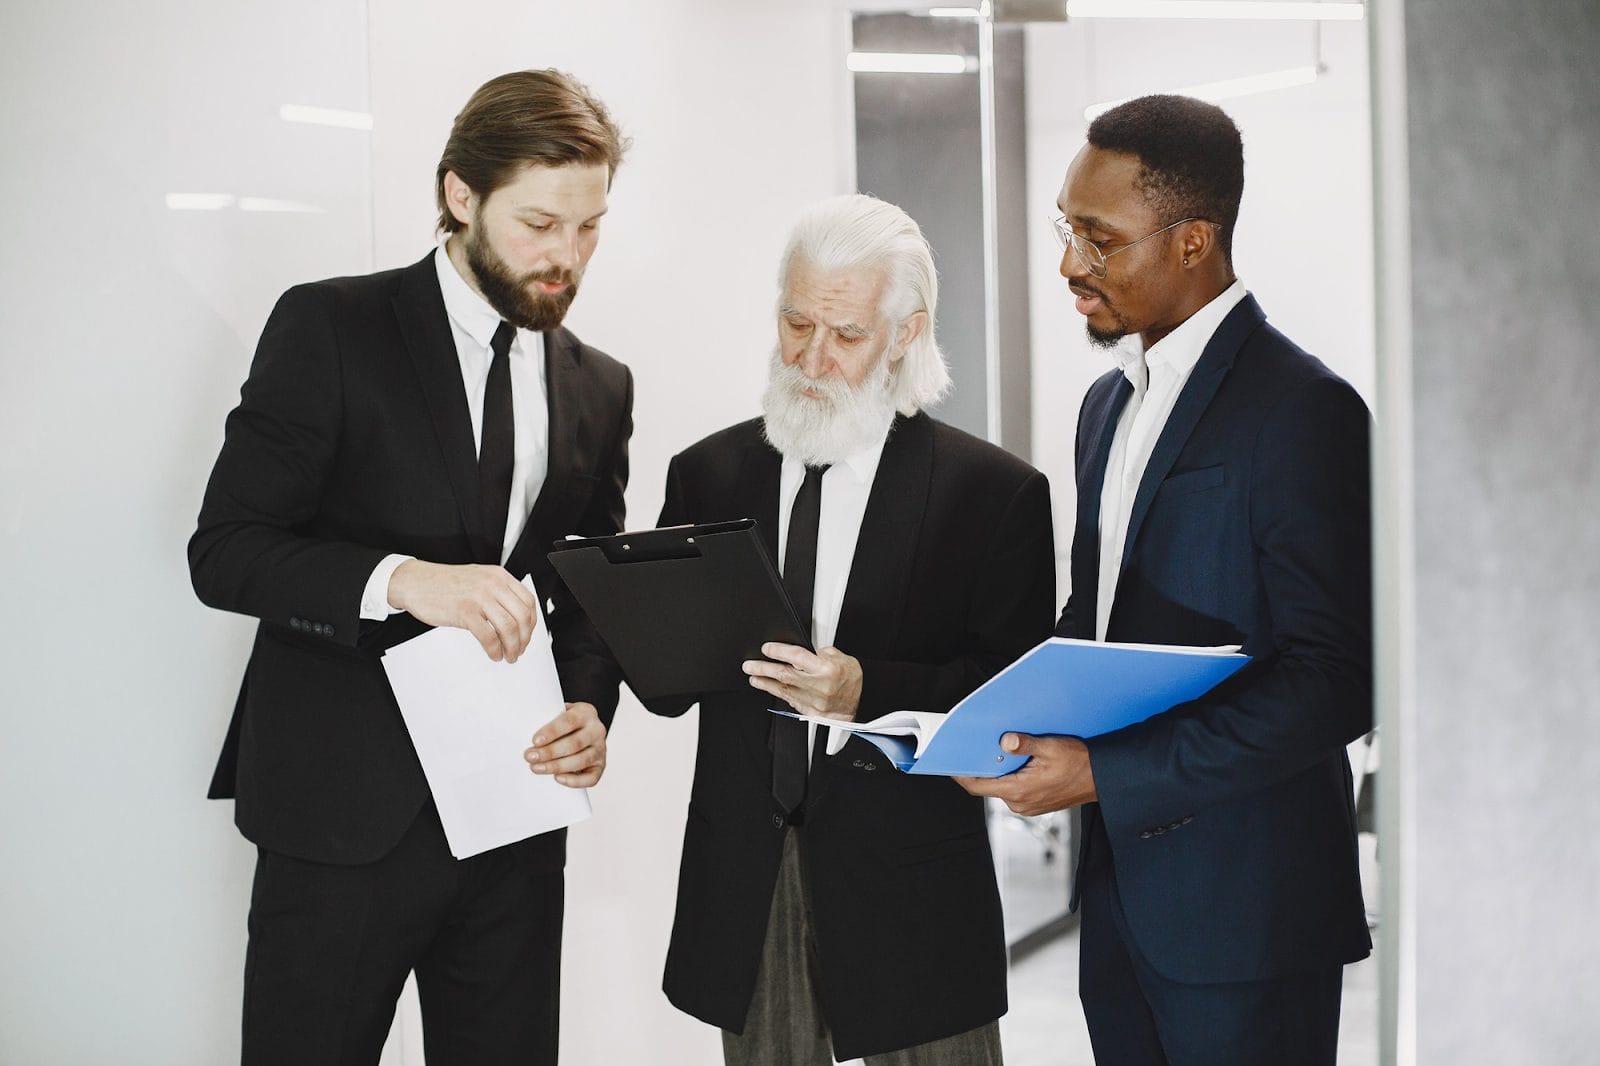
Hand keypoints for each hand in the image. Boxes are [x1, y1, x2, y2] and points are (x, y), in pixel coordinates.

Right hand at [388, 559, 537, 662]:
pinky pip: (489, 636)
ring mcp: (479, 597)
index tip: (526, 636)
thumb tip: (516, 618)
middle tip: (519, 651)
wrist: (416, 582)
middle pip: (523, 616)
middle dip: (524, 639)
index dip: (532, 623)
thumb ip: (498, 593)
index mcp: (499, 576)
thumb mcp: (478, 580)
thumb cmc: (444, 583)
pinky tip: (493, 654)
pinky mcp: (465, 611)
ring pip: (509, 628)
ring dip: (512, 647)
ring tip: (508, 656)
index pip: (529, 601)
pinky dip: (494, 650)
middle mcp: (492, 584)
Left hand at [523, 702, 606, 787]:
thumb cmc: (562, 723)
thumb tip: (521, 730)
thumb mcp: (557, 713)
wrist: (580, 730)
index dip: (552, 731)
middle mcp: (597, 730)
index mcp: (586, 712)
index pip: (570, 721)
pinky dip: (575, 781)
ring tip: (536, 768)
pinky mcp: (601, 766)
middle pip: (574, 743)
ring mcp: (601, 749)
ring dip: (557, 766)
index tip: (535, 741)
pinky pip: (591, 778)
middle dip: (550, 752)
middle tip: (530, 757)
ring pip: (581, 760)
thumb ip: (546, 719)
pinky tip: (557, 778)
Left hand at [743, 642, 862, 720]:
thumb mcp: (841, 658)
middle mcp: (820, 686)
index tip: (767, 649)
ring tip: (754, 677)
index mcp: (827, 669)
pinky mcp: (812, 712)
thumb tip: (799, 653)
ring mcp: (814, 702)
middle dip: (764, 669)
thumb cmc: (852, 680)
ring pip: (784, 690)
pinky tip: (769, 688)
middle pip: (785, 675)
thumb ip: (819, 654)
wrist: (863, 702)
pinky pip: (790, 701)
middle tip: (750, 665)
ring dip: (766, 683)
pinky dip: (778, 694)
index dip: (779, 652)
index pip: (797, 657)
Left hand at [954, 734, 1097, 815]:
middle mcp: (1020, 803)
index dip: (961, 776)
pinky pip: (1014, 790)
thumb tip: (1005, 741)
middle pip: (989, 785)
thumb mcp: (1051, 747)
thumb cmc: (1080, 764)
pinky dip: (1011, 776)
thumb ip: (1025, 744)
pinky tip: (1019, 762)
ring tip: (1002, 752)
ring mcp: (1027, 805)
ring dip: (999, 771)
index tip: (951, 764)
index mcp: (1019, 791)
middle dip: (983, 767)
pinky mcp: (1035, 803)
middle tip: (978, 748)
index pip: (978, 787)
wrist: (1102, 779)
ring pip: (1002, 787)